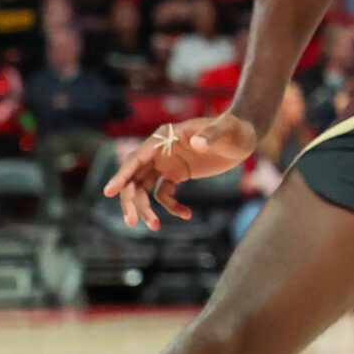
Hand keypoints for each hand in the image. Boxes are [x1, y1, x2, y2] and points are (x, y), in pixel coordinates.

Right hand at [102, 113, 255, 230]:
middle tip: (132, 222)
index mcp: (163, 137)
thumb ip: (210, 135)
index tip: (109, 191)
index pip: (136, 158)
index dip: (122, 175)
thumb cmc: (233, 127)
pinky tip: (186, 214)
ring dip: (145, 208)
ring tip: (154, 226)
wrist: (244, 135)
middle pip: (134, 177)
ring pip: (144, 189)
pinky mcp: (177, 174)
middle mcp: (159, 150)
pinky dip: (171, 206)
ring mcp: (166, 163)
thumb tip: (196, 143)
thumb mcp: (225, 128)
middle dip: (130, 200)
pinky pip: (164, 194)